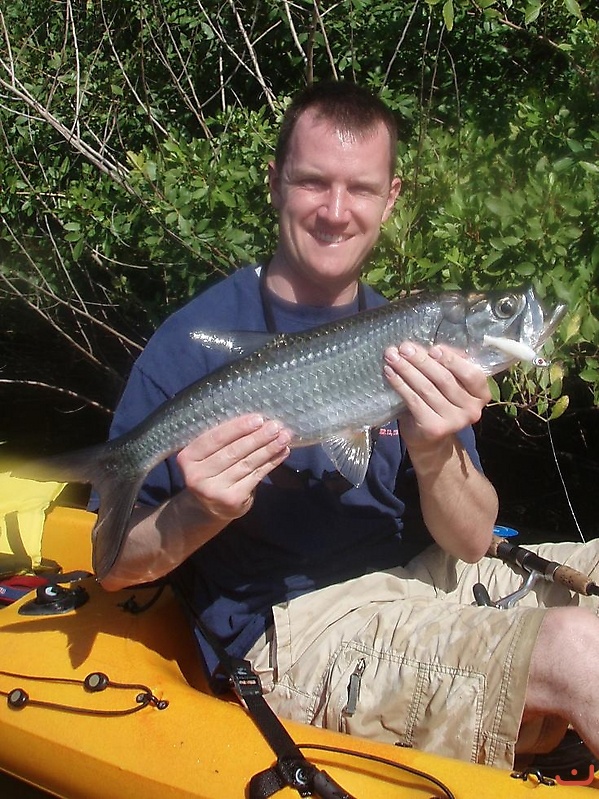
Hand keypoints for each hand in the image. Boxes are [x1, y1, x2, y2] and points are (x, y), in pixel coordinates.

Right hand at [176, 414, 290, 520]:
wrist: (208, 508)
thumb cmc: (211, 471)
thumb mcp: (207, 455)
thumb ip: (222, 441)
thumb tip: (256, 420)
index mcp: (187, 457)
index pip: (214, 438)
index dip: (237, 428)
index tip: (258, 418)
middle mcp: (197, 476)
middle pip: (232, 452)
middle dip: (257, 437)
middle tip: (276, 425)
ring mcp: (214, 491)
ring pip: (247, 464)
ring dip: (268, 448)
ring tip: (284, 436)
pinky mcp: (232, 500)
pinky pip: (256, 476)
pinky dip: (271, 462)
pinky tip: (283, 452)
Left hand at [383, 342, 490, 448]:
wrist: (430, 440)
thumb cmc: (440, 403)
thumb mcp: (451, 384)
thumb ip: (448, 366)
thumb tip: (430, 349)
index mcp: (481, 395)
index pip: (472, 374)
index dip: (452, 360)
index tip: (433, 349)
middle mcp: (472, 410)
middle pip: (444, 379)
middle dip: (422, 360)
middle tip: (404, 348)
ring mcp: (454, 421)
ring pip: (426, 388)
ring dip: (407, 369)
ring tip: (392, 356)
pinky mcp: (433, 428)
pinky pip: (414, 400)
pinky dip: (400, 384)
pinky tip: (390, 373)